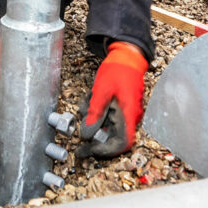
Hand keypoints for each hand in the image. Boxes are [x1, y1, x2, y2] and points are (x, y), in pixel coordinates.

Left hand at [79, 42, 147, 157]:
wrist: (127, 56)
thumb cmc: (118, 70)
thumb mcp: (101, 91)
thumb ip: (95, 113)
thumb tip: (87, 135)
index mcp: (128, 115)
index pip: (122, 143)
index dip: (106, 150)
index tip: (90, 149)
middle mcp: (129, 118)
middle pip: (112, 139)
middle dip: (94, 138)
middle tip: (79, 139)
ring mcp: (125, 114)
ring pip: (106, 127)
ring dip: (93, 119)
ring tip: (86, 103)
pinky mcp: (119, 109)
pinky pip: (106, 117)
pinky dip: (95, 111)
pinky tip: (90, 99)